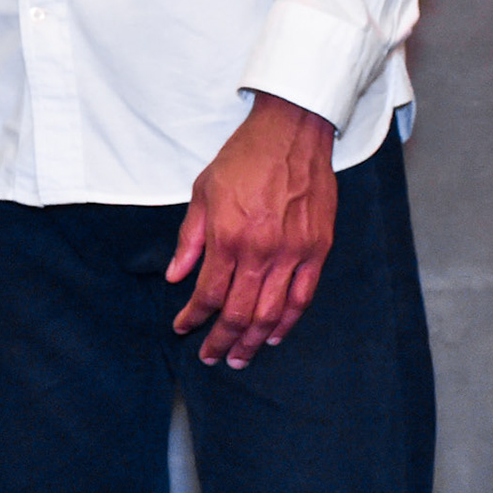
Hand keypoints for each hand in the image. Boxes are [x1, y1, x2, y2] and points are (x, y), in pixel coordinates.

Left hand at [168, 92, 337, 367]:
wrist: (290, 134)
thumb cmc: (242, 158)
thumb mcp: (202, 191)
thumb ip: (189, 239)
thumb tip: (175, 275)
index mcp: (227, 236)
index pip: (208, 293)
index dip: (194, 317)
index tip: (183, 328)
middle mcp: (260, 251)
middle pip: (238, 312)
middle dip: (222, 340)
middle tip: (212, 357)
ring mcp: (292, 253)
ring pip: (270, 313)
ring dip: (253, 341)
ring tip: (240, 358)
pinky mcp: (317, 250)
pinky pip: (302, 298)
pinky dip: (287, 321)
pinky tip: (273, 334)